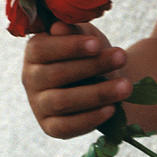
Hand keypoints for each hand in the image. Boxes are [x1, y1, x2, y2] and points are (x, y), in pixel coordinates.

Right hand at [21, 21, 132, 138]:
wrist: (105, 82)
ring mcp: (39, 105)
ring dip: (96, 94)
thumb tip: (60, 28)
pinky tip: (111, 109)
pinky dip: (90, 118)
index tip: (97, 44)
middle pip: (56, 75)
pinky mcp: (51, 127)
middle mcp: (31, 79)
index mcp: (35, 52)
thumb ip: (74, 30)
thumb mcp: (86, 36)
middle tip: (122, 57)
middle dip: (92, 66)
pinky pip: (67, 126)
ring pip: (61, 101)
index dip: (69, 46)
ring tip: (126, 86)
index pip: (42, 49)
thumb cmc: (91, 54)